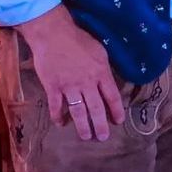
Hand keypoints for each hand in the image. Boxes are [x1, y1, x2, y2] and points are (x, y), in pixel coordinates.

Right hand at [18, 5, 124, 141]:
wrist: (52, 34)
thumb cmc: (78, 39)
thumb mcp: (100, 51)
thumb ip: (104, 68)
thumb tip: (109, 80)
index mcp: (101, 73)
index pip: (113, 97)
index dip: (116, 111)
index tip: (118, 121)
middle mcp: (87, 83)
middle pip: (97, 109)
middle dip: (101, 126)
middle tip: (103, 138)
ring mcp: (69, 86)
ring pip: (78, 112)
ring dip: (83, 126)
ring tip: (86, 137)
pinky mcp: (53, 87)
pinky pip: (56, 106)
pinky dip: (58, 117)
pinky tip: (60, 124)